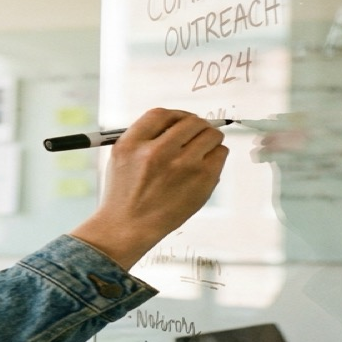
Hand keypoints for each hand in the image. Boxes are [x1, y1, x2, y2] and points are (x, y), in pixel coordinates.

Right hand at [69, 108, 227, 268]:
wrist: (129, 227)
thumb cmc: (125, 195)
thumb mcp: (121, 157)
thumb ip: (145, 137)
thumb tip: (177, 123)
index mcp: (133, 144)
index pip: (162, 114)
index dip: (176, 115)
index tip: (181, 121)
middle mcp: (157, 152)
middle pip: (191, 121)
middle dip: (196, 126)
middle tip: (196, 135)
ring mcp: (183, 166)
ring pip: (211, 134)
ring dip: (209, 139)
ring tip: (202, 151)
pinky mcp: (202, 180)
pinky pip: (221, 153)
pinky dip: (216, 156)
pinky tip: (205, 166)